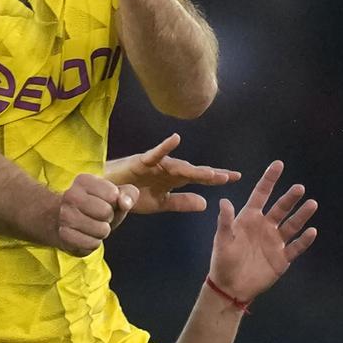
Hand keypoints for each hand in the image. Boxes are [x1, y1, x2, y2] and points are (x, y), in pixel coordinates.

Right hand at [56, 174, 137, 256]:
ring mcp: (65, 215)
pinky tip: (85, 236)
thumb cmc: (96, 206)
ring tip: (92, 226)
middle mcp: (71, 195)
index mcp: (83, 181)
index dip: (114, 202)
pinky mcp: (64, 235)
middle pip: (106, 212)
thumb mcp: (114, 196)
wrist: (65, 221)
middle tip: (99, 216)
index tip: (104, 202)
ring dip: (102, 232)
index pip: (112, 194)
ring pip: (101, 230)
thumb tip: (125, 203)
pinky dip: (93, 243)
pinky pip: (92, 244)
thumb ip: (128, 194)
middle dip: (108, 218)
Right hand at [104, 134, 240, 213]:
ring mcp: (156, 164)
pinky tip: (176, 139)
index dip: (215, 177)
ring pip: (179, 166)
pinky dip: (165, 146)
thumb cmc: (130, 194)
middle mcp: (168, 169)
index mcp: (173, 180)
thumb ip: (181, 203)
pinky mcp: (141, 161)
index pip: (198, 178)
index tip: (235, 177)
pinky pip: (155, 154)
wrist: (106, 192)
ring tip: (211, 174)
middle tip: (230, 176)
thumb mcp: (160, 204)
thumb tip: (206, 203)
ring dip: (194, 170)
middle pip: (193, 171)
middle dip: (210, 174)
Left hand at [208, 160, 317, 301]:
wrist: (230, 286)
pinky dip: (304, 240)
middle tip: (299, 188)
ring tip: (312, 203)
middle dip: (289, 198)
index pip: (261, 194)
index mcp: (248, 218)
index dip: (269, 180)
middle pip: (280, 208)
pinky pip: (296, 247)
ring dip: (302, 215)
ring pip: (292, 225)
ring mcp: (275, 242)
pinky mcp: (282, 258)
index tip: (278, 164)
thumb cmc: (223, 260)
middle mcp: (264, 226)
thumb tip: (224, 201)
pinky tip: (312, 231)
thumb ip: (225, 221)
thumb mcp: (223, 240)